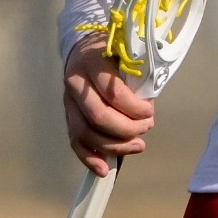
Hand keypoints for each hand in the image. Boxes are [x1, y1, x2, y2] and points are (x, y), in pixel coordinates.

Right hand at [63, 34, 154, 174]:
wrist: (83, 48)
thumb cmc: (113, 51)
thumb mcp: (128, 52)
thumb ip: (137, 76)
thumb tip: (148, 107)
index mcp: (92, 62)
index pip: (113, 92)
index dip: (134, 107)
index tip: (150, 112)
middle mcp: (75, 83)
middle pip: (98, 116)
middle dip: (126, 128)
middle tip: (147, 128)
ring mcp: (68, 101)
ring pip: (86, 132)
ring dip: (114, 145)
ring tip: (138, 146)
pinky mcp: (67, 116)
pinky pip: (75, 141)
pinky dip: (89, 158)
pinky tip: (104, 170)